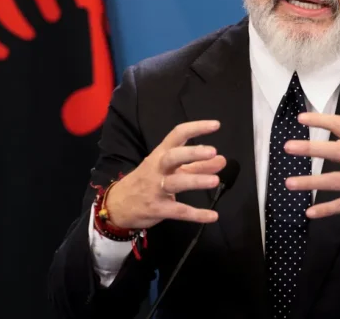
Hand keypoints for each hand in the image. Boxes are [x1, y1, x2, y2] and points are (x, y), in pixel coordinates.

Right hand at [104, 120, 226, 229]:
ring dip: (195, 180)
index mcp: (160, 154)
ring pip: (175, 183)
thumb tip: (222, 159)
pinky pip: (178, 211)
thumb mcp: (170, 170)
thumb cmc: (147, 181)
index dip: (196, 128)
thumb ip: (197, 165)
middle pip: (172, 156)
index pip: (177, 135)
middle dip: (192, 153)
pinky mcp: (157, 209)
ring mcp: (155, 189)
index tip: (216, 125)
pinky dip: (196, 214)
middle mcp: (157, 168)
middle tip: (212, 151)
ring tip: (215, 180)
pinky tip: (213, 215)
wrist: (117, 205)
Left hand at [284, 113, 339, 222]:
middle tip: (288, 147)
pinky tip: (310, 212)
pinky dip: (326, 210)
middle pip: (334, 151)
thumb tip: (334, 142)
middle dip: (309, 148)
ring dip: (309, 183)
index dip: (320, 120)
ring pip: (334, 181)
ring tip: (289, 183)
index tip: (301, 118)